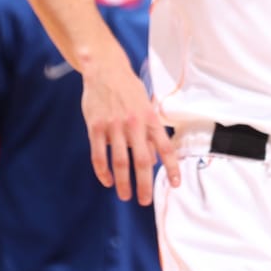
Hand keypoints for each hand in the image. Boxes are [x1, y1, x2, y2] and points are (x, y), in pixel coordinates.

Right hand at [84, 57, 176, 204]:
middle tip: (145, 201)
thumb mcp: (147, 105)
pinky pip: (99, 154)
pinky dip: (102, 170)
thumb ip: (151, 130)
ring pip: (119, 161)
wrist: (105, 69)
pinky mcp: (96, 127)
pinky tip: (106, 181)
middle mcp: (134, 124)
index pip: (166, 148)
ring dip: (123, 182)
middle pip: (142, 160)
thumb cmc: (129, 89)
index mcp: (151, 119)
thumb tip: (155, 157)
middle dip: (145, 184)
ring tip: (126, 195)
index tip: (175, 184)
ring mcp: (113, 127)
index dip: (171, 168)